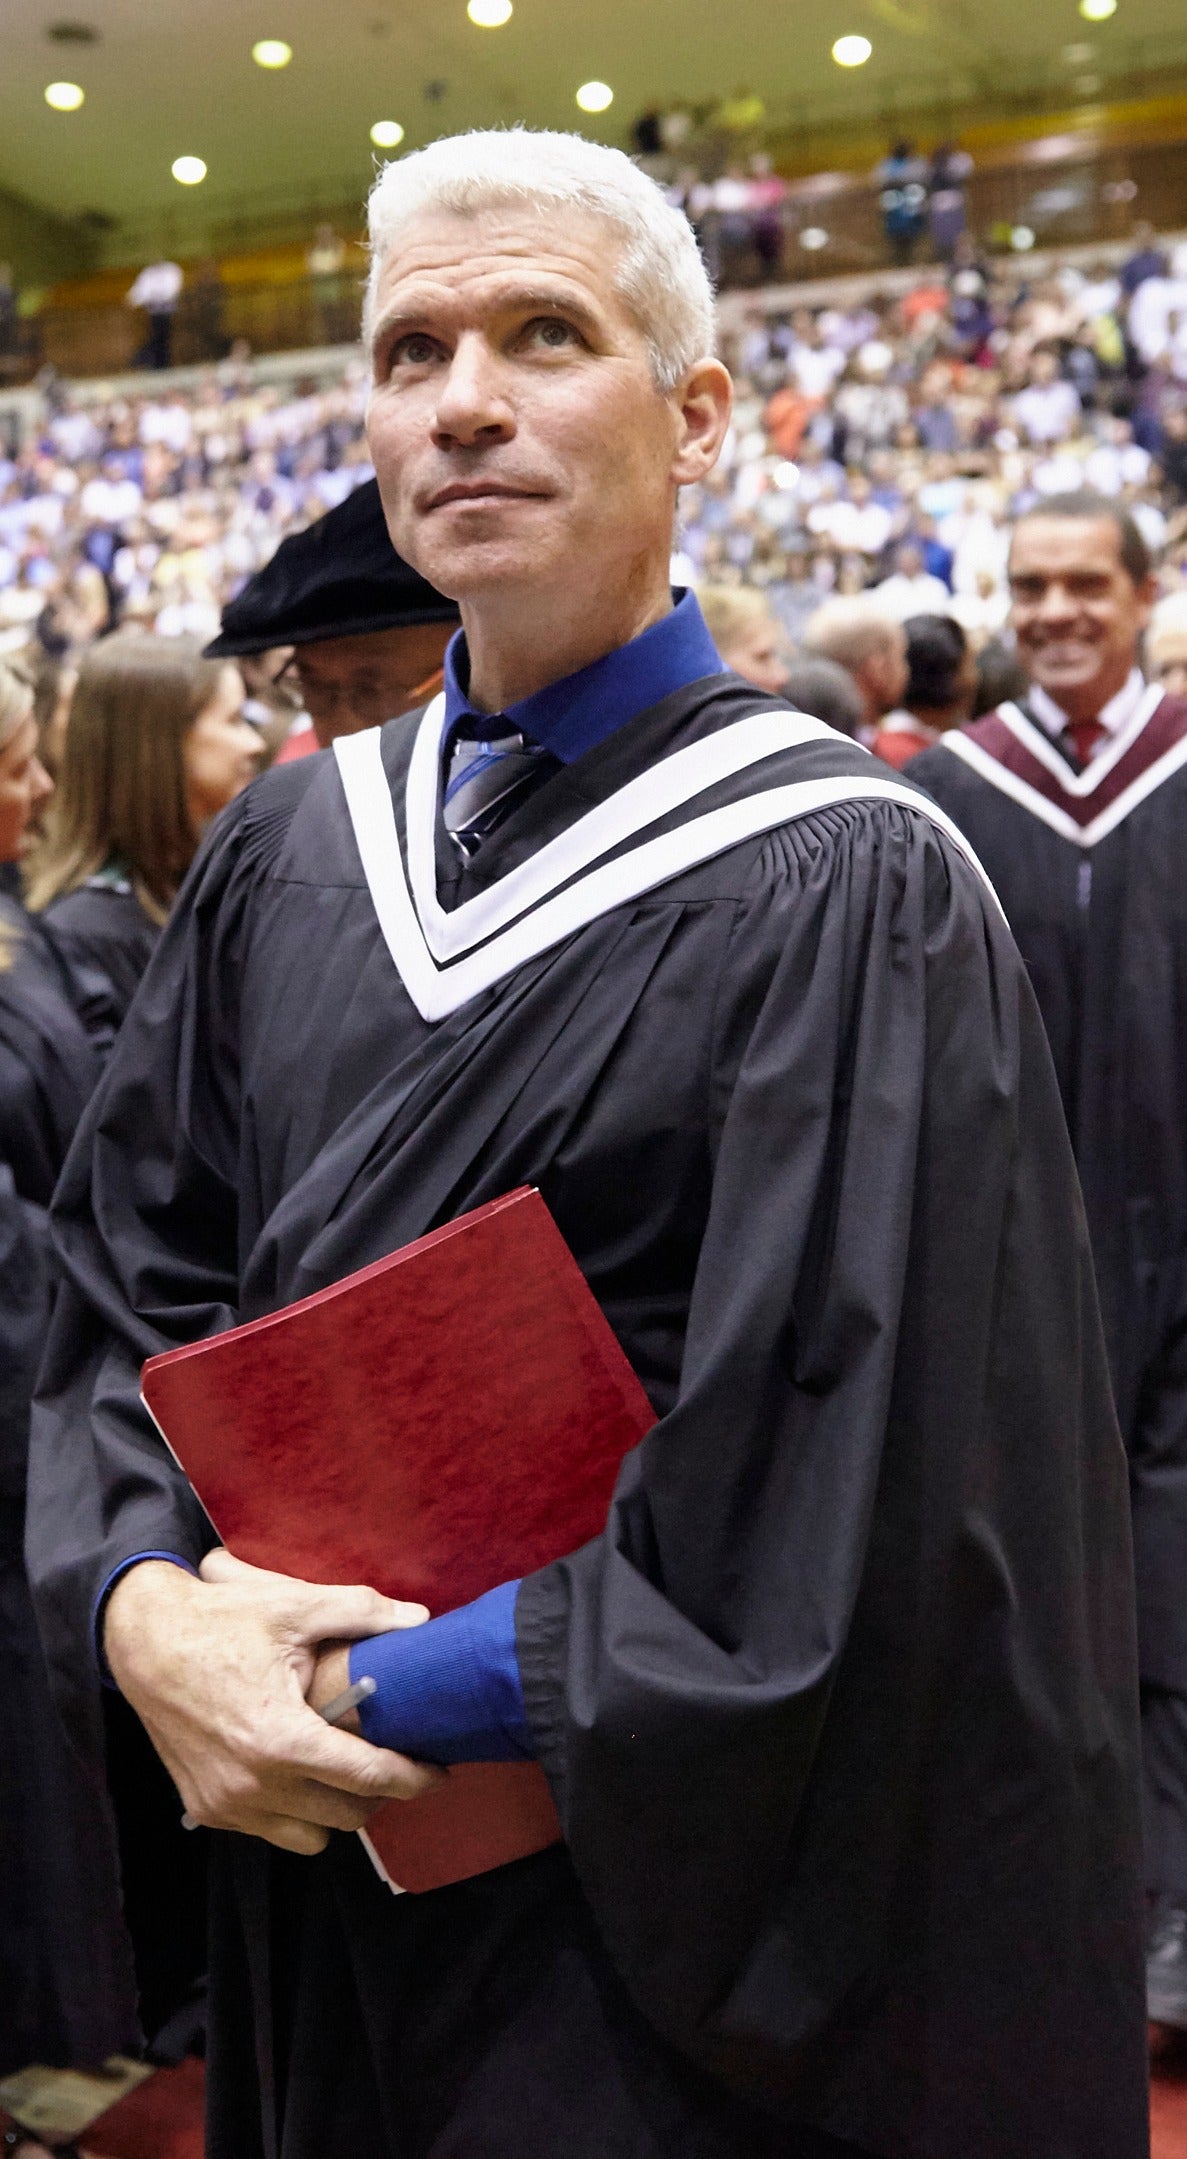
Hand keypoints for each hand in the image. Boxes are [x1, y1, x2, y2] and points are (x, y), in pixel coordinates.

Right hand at [104, 1549, 443, 1854]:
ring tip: (346, 1769)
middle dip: (381, 1792)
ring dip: (337, 1809)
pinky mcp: (207, 1809)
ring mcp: (227, 1803)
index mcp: (281, 1738)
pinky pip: (270, 1831)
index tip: (439, 1770)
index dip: (414, 1777)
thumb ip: (361, 1612)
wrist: (143, 1643)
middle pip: (348, 1815)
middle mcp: (254, 1784)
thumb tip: (419, 1621)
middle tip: (393, 1760)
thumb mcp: (293, 1606)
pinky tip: (300, 1773)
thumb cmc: (220, 1621)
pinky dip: (294, 1812)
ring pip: (312, 1836)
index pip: (369, 1778)